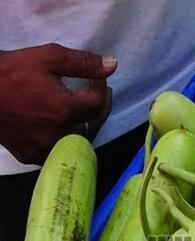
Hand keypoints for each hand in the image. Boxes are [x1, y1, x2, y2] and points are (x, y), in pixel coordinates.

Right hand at [0, 43, 116, 164]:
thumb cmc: (9, 72)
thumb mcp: (48, 58)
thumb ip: (83, 63)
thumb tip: (112, 65)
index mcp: (65, 111)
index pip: (99, 104)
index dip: (102, 89)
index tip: (98, 78)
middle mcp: (59, 135)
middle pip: (94, 127)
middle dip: (101, 109)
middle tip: (100, 96)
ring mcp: (46, 149)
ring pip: (80, 143)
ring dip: (87, 126)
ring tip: (86, 111)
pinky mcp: (32, 156)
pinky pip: (60, 152)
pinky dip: (68, 140)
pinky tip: (67, 127)